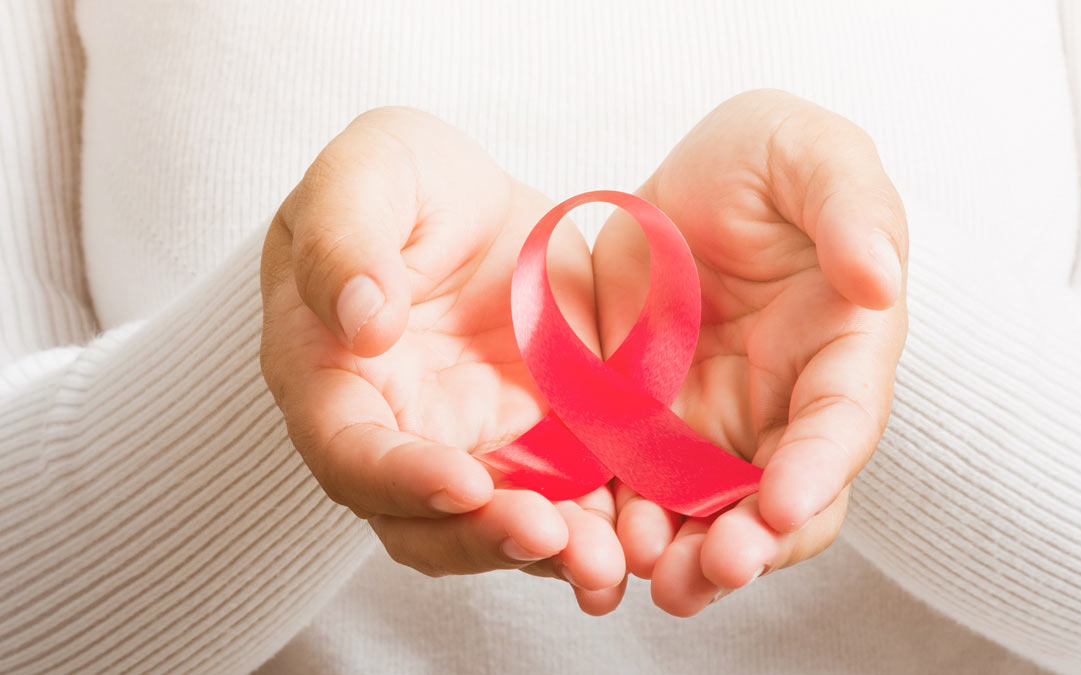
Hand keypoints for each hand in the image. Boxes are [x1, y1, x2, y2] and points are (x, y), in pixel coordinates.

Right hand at [259, 108, 625, 613]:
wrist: (466, 205)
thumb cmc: (394, 184)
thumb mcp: (365, 174)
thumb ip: (343, 240)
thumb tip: (360, 325)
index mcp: (331, 378)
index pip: (349, 452)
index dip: (400, 479)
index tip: (463, 481)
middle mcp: (397, 433)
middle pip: (423, 520)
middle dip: (484, 538)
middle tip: (552, 536)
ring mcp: (470, 446)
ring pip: (496, 525)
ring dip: (548, 552)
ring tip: (606, 561)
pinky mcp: (537, 442)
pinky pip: (565, 499)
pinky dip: (597, 525)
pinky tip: (639, 534)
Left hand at [592, 89, 907, 614]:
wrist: (681, 180)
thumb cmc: (763, 159)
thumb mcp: (808, 151)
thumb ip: (851, 205)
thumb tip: (880, 280)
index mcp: (839, 348)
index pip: (839, 422)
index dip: (818, 468)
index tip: (784, 505)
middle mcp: (781, 405)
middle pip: (779, 498)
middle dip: (753, 545)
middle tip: (715, 571)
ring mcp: (711, 423)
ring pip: (707, 514)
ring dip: (686, 556)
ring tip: (652, 575)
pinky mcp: (643, 426)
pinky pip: (634, 490)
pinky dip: (620, 525)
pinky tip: (597, 545)